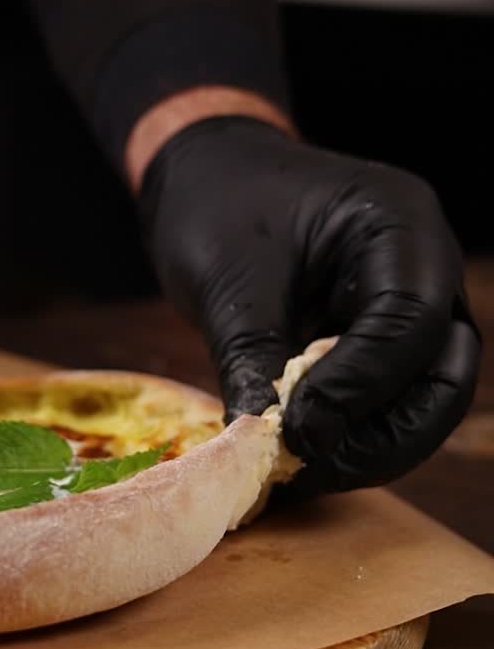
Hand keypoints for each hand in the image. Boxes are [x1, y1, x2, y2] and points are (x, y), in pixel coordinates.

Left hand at [137, 116, 479, 493]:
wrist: (205, 177)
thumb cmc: (216, 203)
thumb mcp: (228, 281)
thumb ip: (253, 360)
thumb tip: (264, 446)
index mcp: (400, 223)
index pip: (412, 319)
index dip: (362, 385)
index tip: (301, 429)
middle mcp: (426, 266)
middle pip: (443, 374)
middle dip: (383, 434)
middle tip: (308, 465)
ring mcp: (413, 305)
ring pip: (424, 399)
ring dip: (369, 446)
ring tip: (297, 471)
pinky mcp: (382, 339)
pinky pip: (388, 399)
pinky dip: (350, 434)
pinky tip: (298, 458)